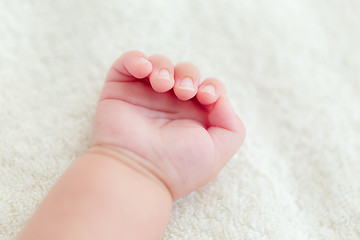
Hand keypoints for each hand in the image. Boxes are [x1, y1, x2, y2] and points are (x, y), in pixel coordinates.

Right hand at [92, 51, 244, 199]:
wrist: (139, 172)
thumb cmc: (179, 165)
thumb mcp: (218, 150)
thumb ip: (231, 124)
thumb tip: (219, 98)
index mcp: (192, 116)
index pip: (208, 88)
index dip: (212, 86)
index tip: (206, 98)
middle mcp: (169, 105)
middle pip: (185, 72)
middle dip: (188, 75)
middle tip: (183, 92)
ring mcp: (144, 96)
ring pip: (159, 63)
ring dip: (164, 66)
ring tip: (162, 84)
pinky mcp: (120, 90)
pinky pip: (128, 62)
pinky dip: (136, 59)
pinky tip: (144, 70)